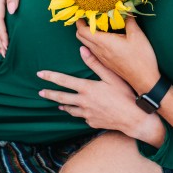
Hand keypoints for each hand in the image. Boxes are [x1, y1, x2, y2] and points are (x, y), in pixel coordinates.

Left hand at [38, 46, 164, 145]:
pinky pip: (82, 117)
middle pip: (61, 98)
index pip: (64, 81)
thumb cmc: (124, 95)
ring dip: (62, 106)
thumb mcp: (111, 76)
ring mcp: (87, 114)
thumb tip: (82, 50)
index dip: (50, 77)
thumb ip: (95, 63)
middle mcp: (83, 102)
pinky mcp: (92, 122)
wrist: (132, 118)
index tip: (40, 74)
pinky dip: (78, 113)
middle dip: (50, 94)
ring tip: (57, 105)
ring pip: (70, 109)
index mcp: (87, 88)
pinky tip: (79, 112)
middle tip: (40, 92)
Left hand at [75, 16, 159, 94]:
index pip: (83, 31)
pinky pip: (93, 50)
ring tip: (95, 25)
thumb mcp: (137, 35)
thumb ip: (129, 21)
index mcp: (104, 42)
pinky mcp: (106, 62)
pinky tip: (103, 38)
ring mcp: (102, 58)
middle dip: (81, 26)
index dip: (80, 21)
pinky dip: (93, 42)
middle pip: (81, 37)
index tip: (82, 13)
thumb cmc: (141, 57)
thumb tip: (125, 9)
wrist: (144, 80)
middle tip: (88, 17)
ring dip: (86, 34)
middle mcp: (99, 51)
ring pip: (86, 44)